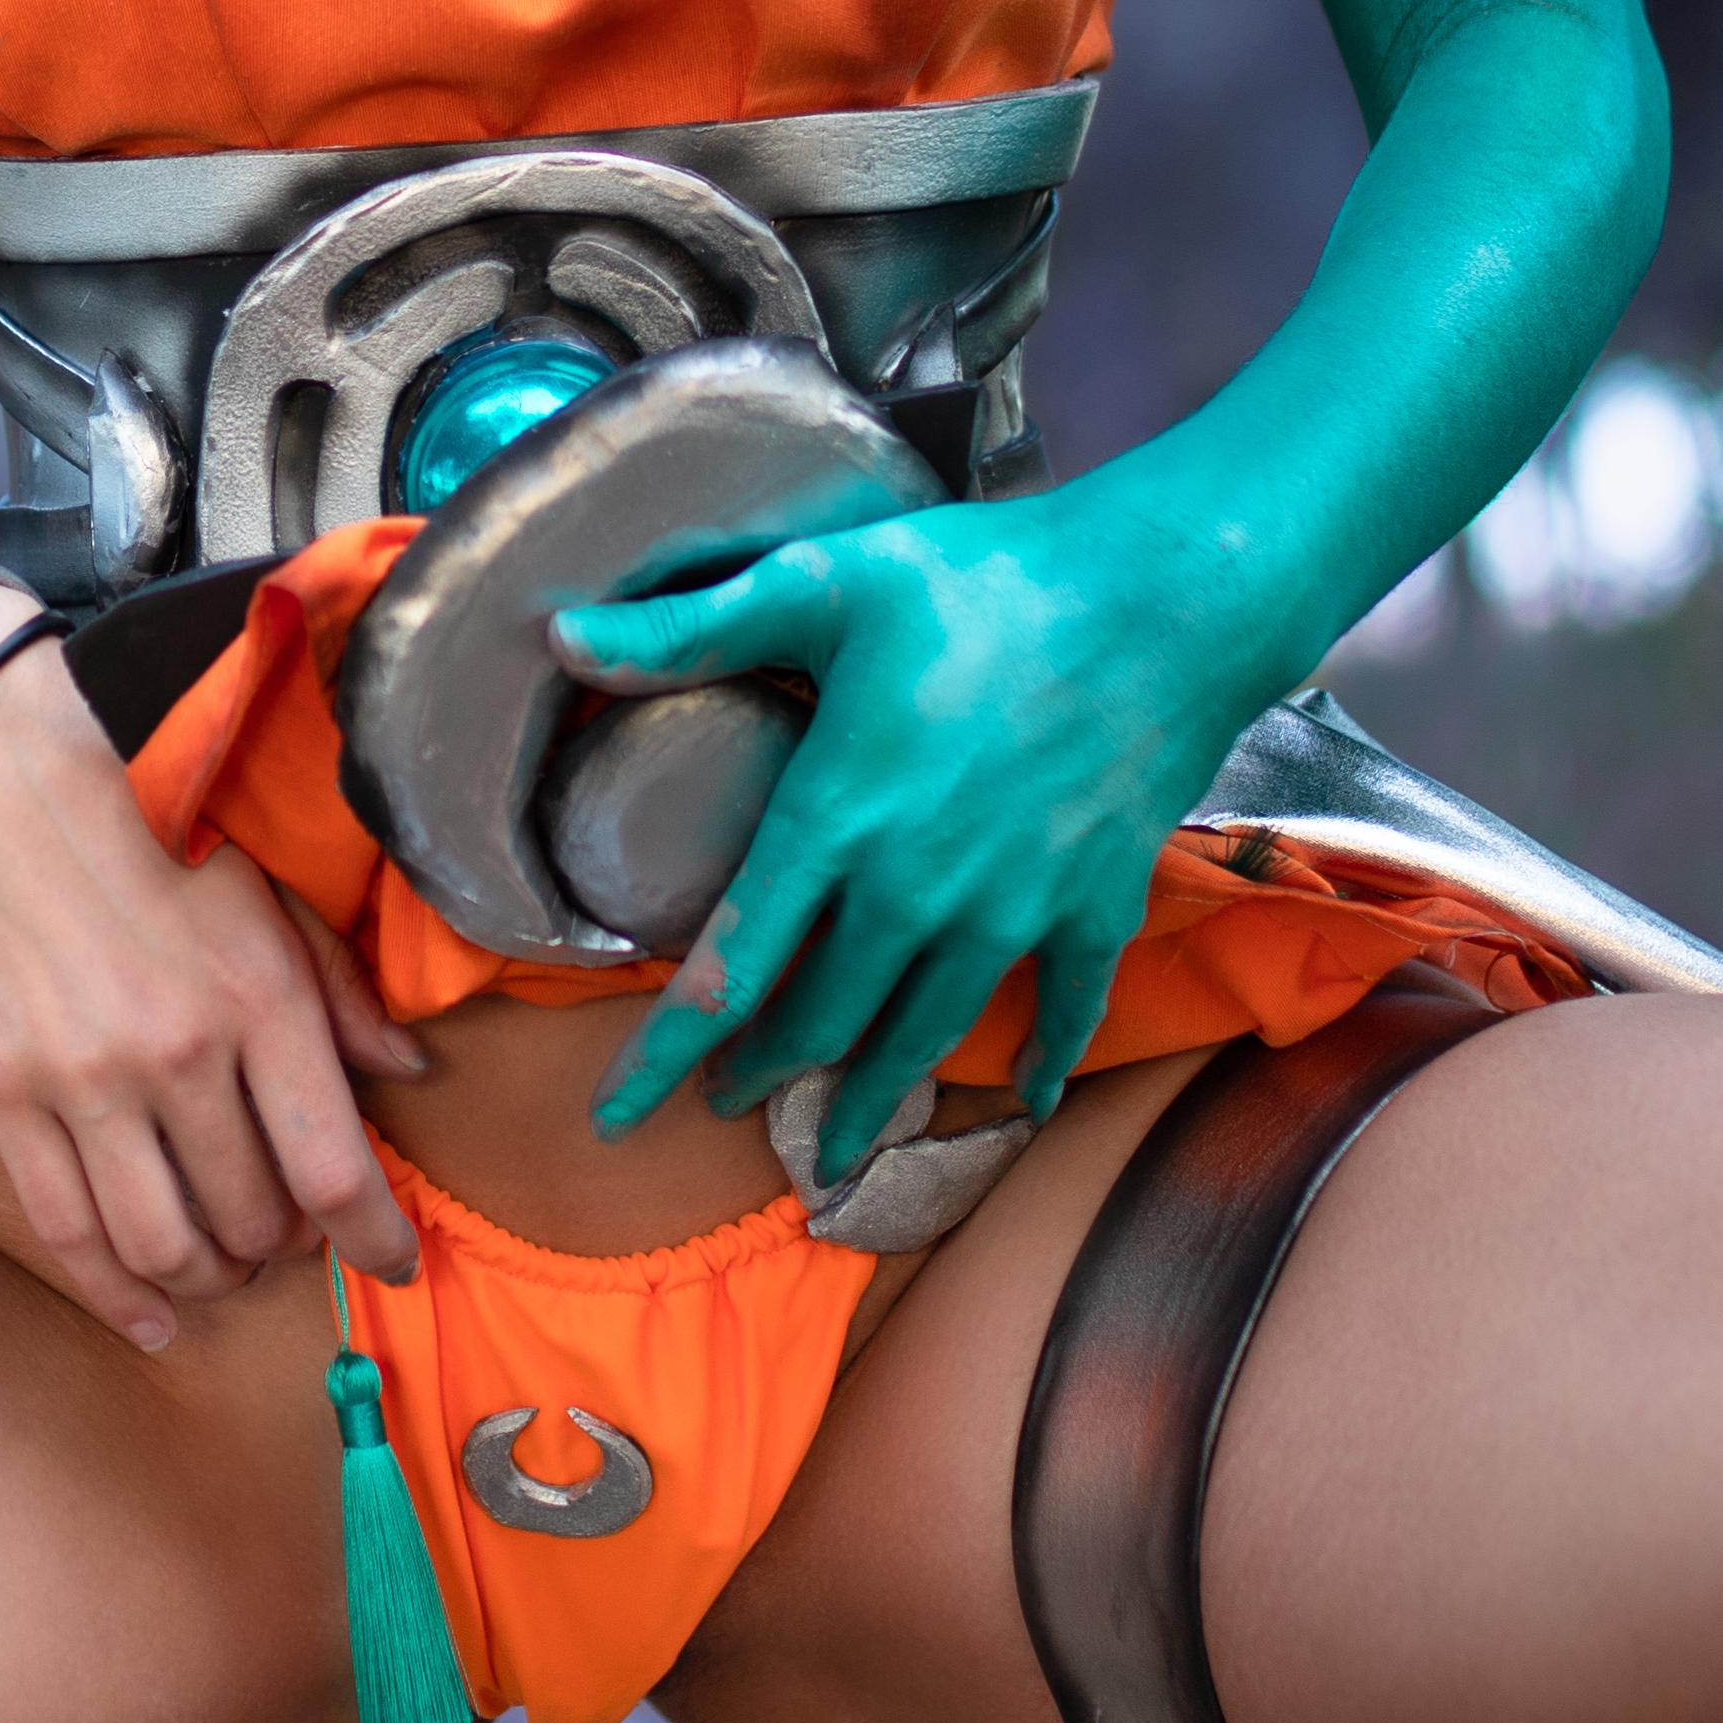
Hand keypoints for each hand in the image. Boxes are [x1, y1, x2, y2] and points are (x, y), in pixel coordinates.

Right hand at [0, 598, 426, 1346]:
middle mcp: (177, 1053)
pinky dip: (116, 1294)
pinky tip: (150, 1317)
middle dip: (280, 1247)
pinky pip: (67, 1230)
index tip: (394, 1263)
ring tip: (220, 1265)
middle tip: (280, 1233)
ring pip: (163, 1244)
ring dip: (206, 1278)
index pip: (335, 1168)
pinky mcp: (4, 1096)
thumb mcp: (262, 882)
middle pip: (252, 1219)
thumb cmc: (136, 817)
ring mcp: (84, 1083)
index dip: (375, 1239)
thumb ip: (338, 986)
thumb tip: (407, 1075)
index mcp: (257, 996)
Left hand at [552, 477, 1258, 1181]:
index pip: (727, 972)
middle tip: (723, 1099)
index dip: (664, 1055)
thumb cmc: (987, 581)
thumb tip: (557, 637)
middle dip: (763, 1071)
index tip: (616, 1118)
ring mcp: (1012, 910)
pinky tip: (1021, 1098)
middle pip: (823, 1019)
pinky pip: (1063, 1007)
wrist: (1165, 597)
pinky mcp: (1095, 903)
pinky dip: (1040, 1060)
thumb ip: (689, 628)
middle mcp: (916, 893)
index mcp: (836, 822)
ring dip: (871, 1093)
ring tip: (830, 1142)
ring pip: (925, 1033)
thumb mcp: (822, 582)